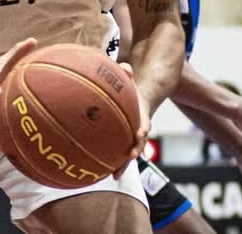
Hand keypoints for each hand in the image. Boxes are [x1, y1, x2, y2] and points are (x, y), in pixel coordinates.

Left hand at [115, 62, 150, 178]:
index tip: (140, 134)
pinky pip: (115, 153)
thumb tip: (124, 66)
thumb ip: (127, 74)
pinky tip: (96, 170)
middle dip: (134, 152)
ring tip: (114, 175)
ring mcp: (130, 138)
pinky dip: (108, 161)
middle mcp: (138, 130)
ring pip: (127, 154)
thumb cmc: (130, 90)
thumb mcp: (130, 80)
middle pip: (138, 144)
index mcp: (142, 116)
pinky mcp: (120, 142)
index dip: (143, 130)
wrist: (137, 101)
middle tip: (129, 159)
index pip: (145, 125)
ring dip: (122, 165)